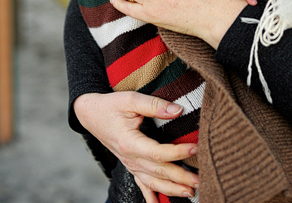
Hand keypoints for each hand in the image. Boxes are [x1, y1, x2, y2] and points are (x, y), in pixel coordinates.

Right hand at [74, 92, 198, 201]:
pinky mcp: (130, 165)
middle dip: (181, 178)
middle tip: (200, 180)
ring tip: (190, 192)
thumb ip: (154, 105)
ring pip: (153, 182)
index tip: (195, 147)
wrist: (90, 114)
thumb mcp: (130, 99)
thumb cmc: (109, 105)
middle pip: (159, 171)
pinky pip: (142, 185)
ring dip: (172, 189)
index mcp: (129, 143)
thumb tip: (178, 110)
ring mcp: (130, 164)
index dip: (178, 152)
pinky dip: (152, 198)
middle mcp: (130, 158)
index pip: (158, 153)